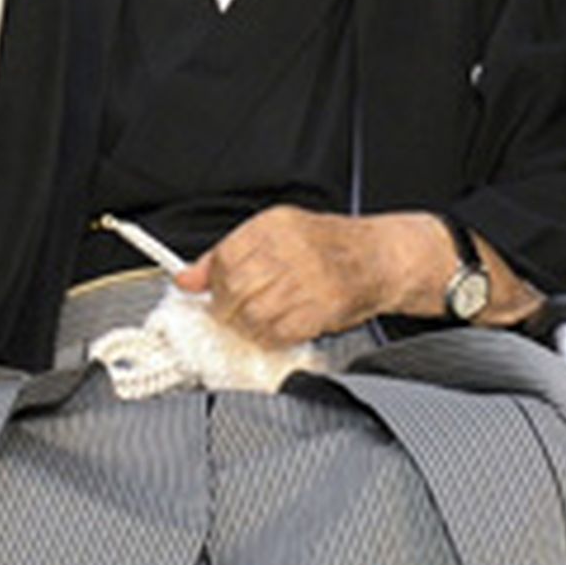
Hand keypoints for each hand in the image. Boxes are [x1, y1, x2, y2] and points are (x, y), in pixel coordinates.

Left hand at [173, 207, 403, 344]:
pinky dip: (270, 338)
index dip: (213, 284)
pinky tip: (276, 329)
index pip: (224, 258)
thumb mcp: (276, 236)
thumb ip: (227, 255)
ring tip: (259, 320)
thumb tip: (187, 277)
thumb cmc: (327, 248)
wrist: (378, 258)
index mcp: (274, 227)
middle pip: (235, 289)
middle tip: (234, 312)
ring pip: (253, 315)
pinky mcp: (320, 310)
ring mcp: (307, 281)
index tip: (213, 294)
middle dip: (228, 308)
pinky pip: (277, 333)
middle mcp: (290, 251)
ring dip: (248, 326)